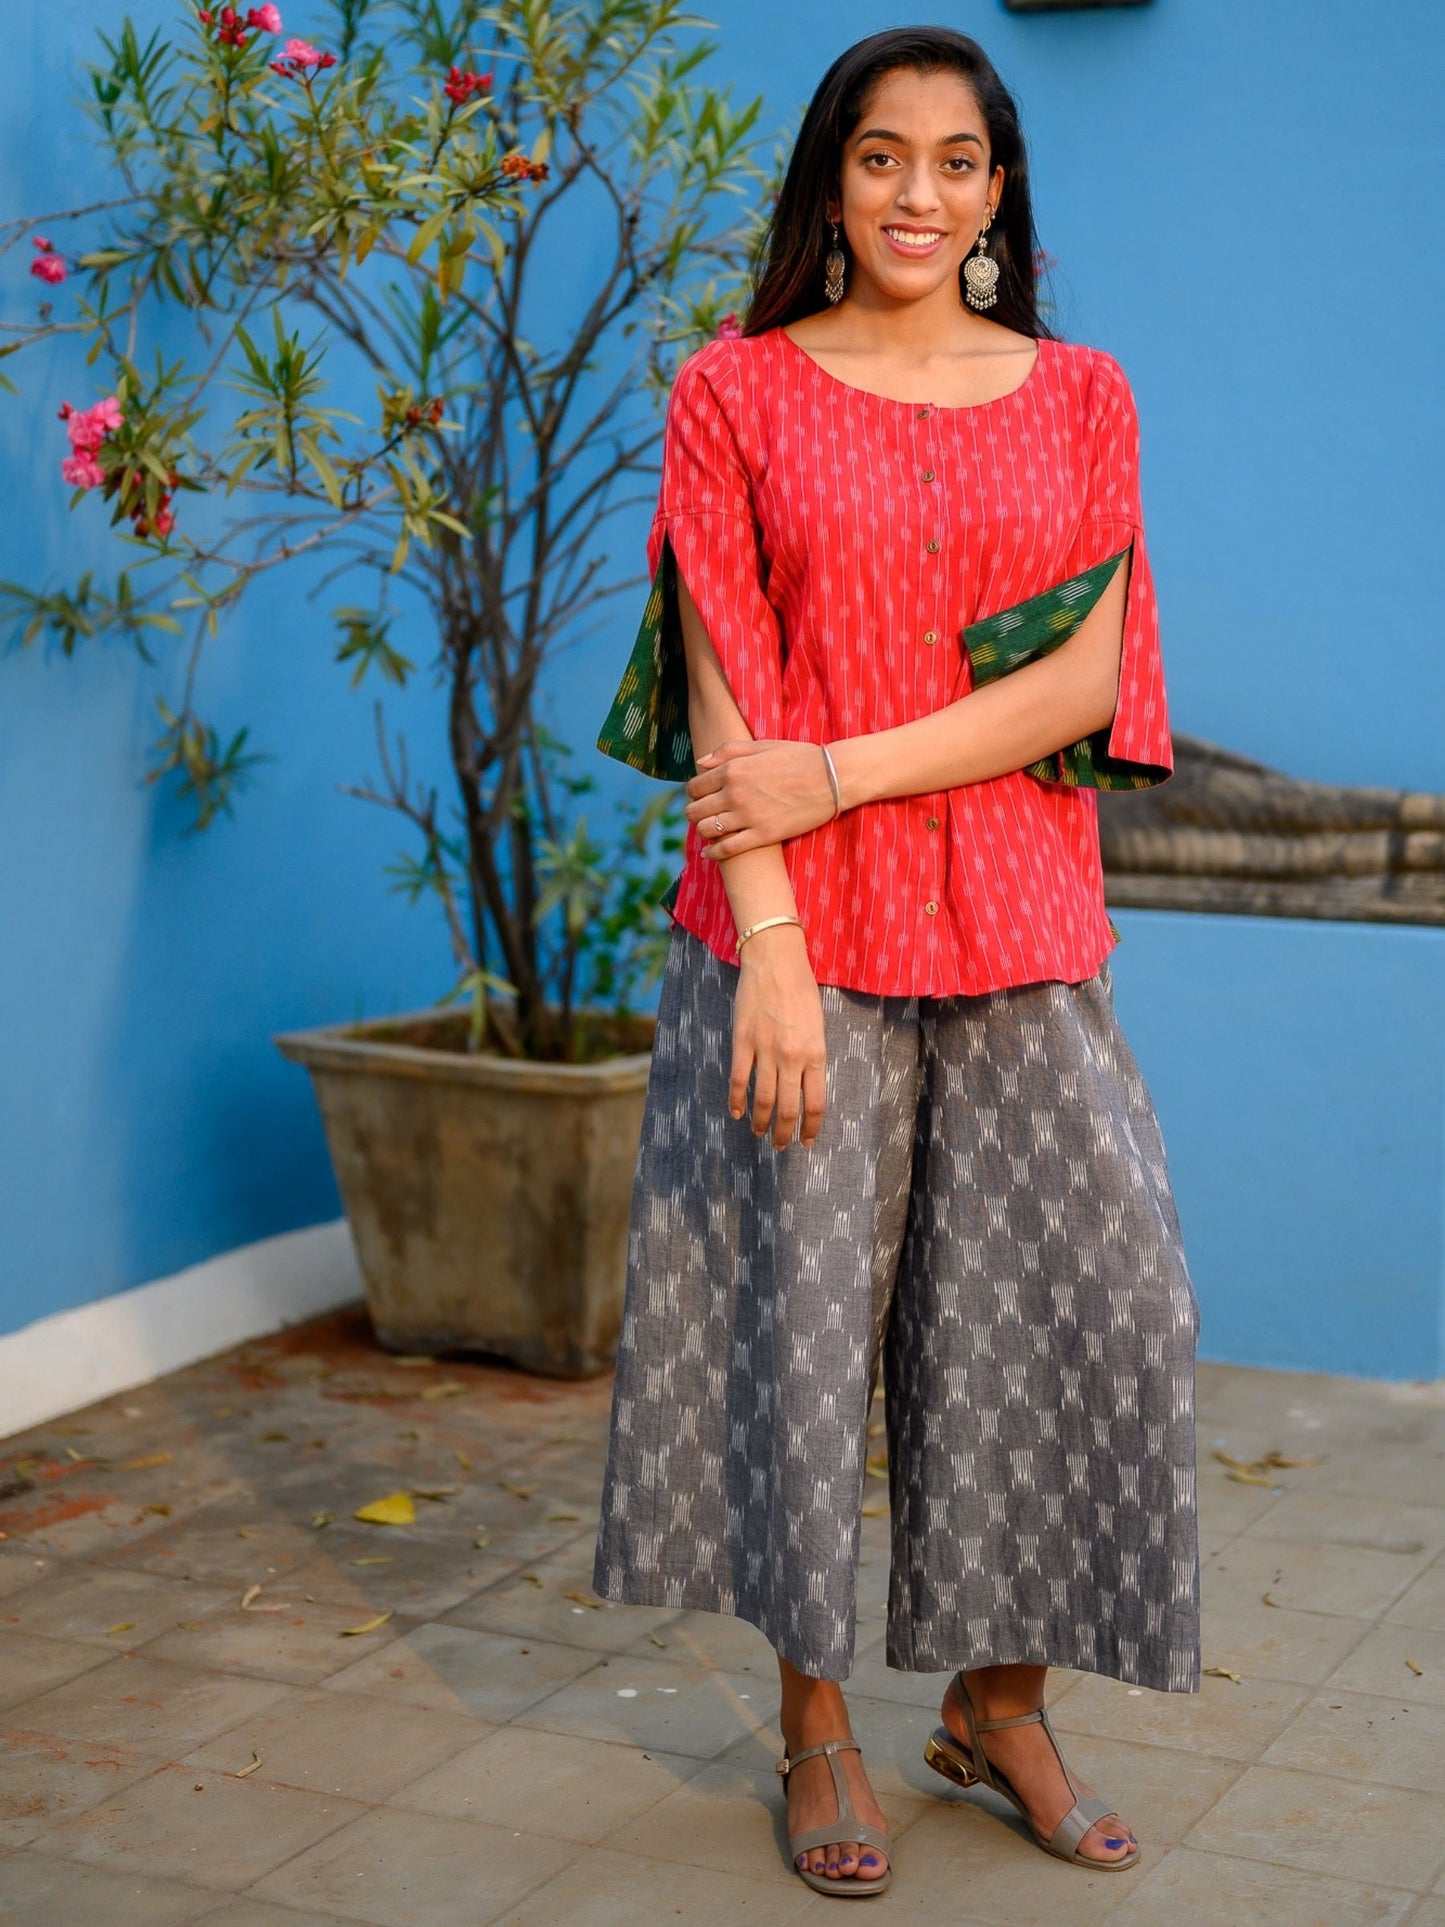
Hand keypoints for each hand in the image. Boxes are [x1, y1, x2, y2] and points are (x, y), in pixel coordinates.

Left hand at [685, 739, 837, 858]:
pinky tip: (710, 853)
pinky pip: (727, 850)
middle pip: (695, 810)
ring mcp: (747, 816)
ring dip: (704, 831)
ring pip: (706, 830)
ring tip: (710, 830)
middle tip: (703, 814)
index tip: (701, 797)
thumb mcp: (762, 746)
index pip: (694, 787)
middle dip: (694, 812)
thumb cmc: (799, 758)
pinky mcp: (762, 835)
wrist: (831, 779)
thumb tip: (701, 763)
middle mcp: (734, 793)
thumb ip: (728, 751)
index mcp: (732, 770)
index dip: (693, 793)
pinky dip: (713, 853)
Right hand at [730, 927, 826, 1148]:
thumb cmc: (801, 990)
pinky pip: (738, 1079)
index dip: (811, 1127)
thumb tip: (805, 1084)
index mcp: (815, 1053)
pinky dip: (736, 1100)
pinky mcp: (742, 1042)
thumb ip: (812, 1055)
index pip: (815, 1103)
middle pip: (788, 1108)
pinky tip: (737, 1113)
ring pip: (763, 1099)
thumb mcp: (818, 1025)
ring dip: (762, 1122)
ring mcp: (765, 1051)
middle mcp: (792, 1057)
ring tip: (761, 1134)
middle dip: (784, 1133)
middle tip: (781, 1146)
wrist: (776, 962)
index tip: (807, 1140)